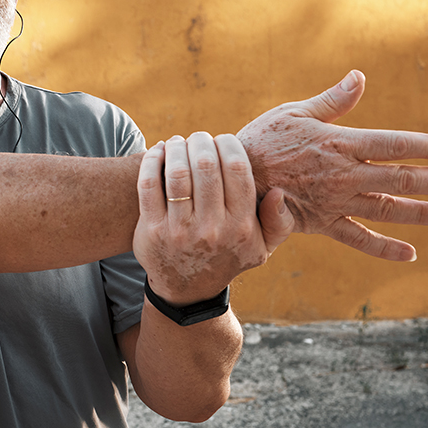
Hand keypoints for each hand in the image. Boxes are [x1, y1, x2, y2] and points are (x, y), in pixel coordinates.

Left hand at [133, 133, 294, 305]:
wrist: (187, 289)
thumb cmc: (227, 256)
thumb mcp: (262, 247)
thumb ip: (279, 221)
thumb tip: (278, 191)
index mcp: (241, 226)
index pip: (237, 169)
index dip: (228, 144)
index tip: (223, 140)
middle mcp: (211, 229)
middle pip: (206, 165)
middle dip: (201, 142)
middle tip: (199, 138)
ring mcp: (179, 230)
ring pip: (177, 173)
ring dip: (177, 148)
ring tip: (179, 142)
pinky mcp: (151, 230)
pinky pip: (148, 185)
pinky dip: (153, 160)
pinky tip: (160, 151)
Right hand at [237, 70, 427, 261]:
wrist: (231, 180)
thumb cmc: (260, 140)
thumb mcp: (293, 112)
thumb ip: (332, 101)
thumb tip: (360, 77)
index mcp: (340, 144)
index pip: (394, 144)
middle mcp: (344, 175)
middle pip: (401, 179)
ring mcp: (335, 201)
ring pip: (387, 209)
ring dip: (422, 212)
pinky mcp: (322, 223)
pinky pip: (358, 237)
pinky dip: (383, 247)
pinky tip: (408, 253)